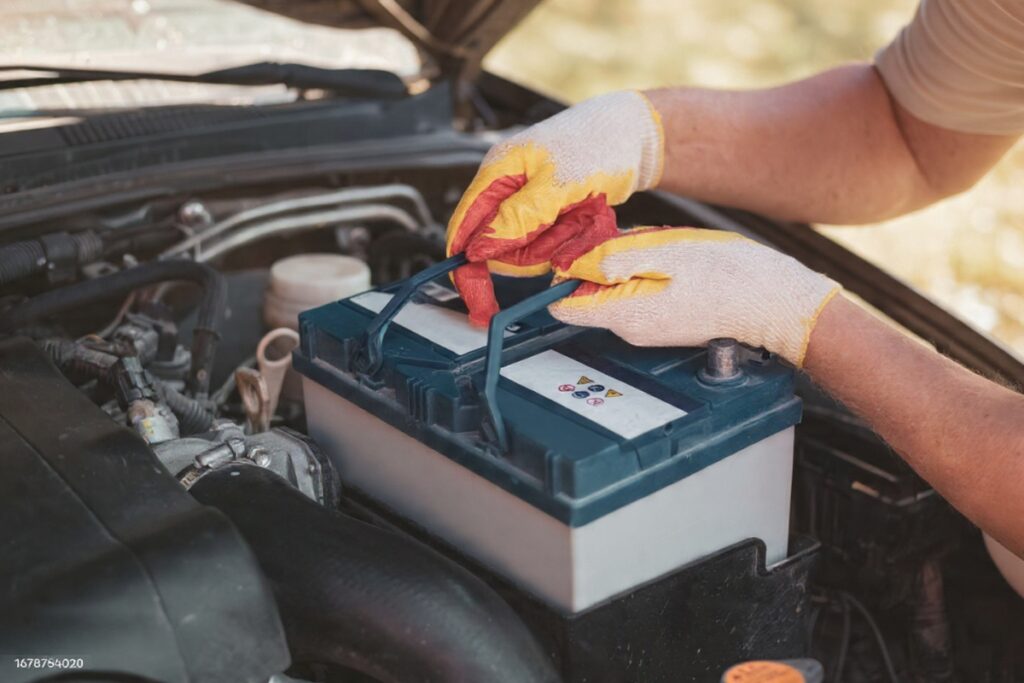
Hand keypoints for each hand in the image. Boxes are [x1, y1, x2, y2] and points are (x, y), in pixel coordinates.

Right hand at [446, 91, 663, 324]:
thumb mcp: (559, 182)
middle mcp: (506, 189)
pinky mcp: (547, 214)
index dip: (467, 269)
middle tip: (568, 226)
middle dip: (533, 249)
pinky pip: (549, 244)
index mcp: (497, 171)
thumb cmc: (599, 143)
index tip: (479, 304)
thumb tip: (480, 248)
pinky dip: (569, 237)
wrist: (634, 135)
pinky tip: (586, 215)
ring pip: (527, 250)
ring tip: (583, 213)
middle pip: (499, 247)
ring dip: (557, 242)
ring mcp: (527, 203)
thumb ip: (518, 216)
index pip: (464, 228)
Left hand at [548, 227, 840, 365]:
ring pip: (616, 287)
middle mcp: (630, 329)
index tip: (580, 246)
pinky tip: (676, 259)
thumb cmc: (731, 275)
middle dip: (601, 260)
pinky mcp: (665, 321)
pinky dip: (648, 270)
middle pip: (589, 291)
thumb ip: (616, 259)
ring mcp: (648, 329)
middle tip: (636, 238)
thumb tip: (575, 263)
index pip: (563, 304)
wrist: (777, 303)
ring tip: (664, 248)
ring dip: (629, 262)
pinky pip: (639, 291)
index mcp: (625, 315)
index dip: (563, 272)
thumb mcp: (668, 252)